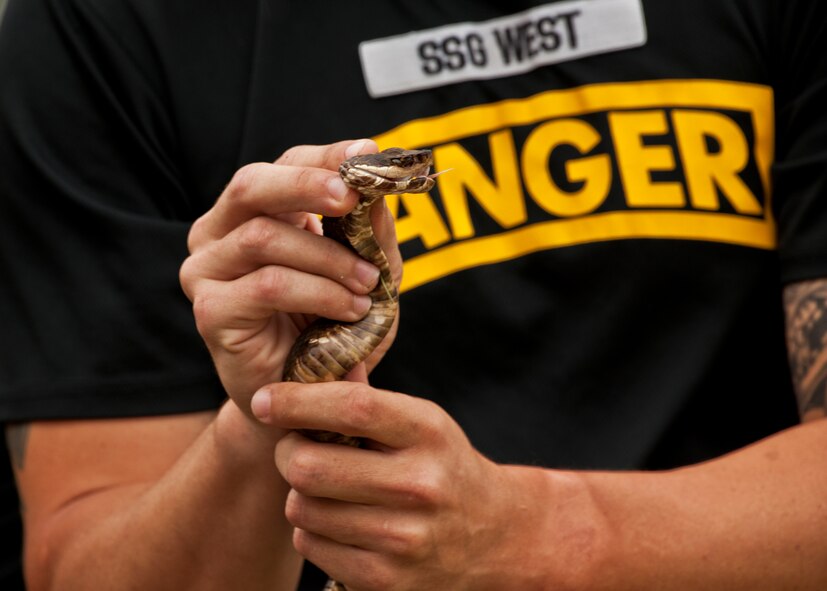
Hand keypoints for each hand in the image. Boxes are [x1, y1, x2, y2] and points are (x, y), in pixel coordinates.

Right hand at [179, 140, 401, 417]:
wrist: (311, 400)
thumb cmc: (335, 329)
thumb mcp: (367, 273)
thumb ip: (370, 232)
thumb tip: (376, 188)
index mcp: (252, 212)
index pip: (283, 164)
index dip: (325, 156)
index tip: (368, 153)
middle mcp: (218, 233)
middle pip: (251, 185)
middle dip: (307, 185)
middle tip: (351, 197)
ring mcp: (206, 271)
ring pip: (264, 237)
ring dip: (328, 258)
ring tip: (367, 284)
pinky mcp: (210, 311)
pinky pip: (268, 285)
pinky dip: (319, 293)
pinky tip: (350, 311)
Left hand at [250, 381, 555, 589]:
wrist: (494, 533)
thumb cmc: (442, 464)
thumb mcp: (422, 422)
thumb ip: (367, 399)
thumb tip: (305, 368)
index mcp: (429, 432)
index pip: (352, 407)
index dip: (297, 401)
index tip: (265, 399)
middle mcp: (419, 485)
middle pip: (310, 466)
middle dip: (287, 452)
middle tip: (293, 448)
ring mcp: (403, 538)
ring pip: (303, 509)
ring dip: (300, 494)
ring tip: (324, 486)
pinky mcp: (386, 580)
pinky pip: (310, 546)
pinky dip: (310, 530)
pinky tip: (336, 519)